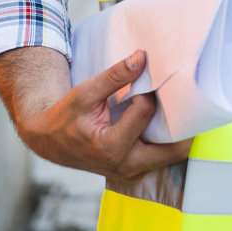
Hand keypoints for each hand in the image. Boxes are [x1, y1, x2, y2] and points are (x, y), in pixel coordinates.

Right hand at [12, 50, 191, 182]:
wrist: (50, 141)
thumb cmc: (66, 116)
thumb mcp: (85, 93)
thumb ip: (114, 76)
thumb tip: (141, 57)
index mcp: (111, 147)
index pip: (145, 112)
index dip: (146, 93)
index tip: (141, 83)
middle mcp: (126, 166)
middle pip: (174, 148)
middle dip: (182, 123)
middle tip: (181, 99)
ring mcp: (132, 173)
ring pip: (173, 156)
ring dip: (178, 133)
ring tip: (174, 109)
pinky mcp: (136, 172)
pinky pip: (162, 158)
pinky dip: (167, 141)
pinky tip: (162, 122)